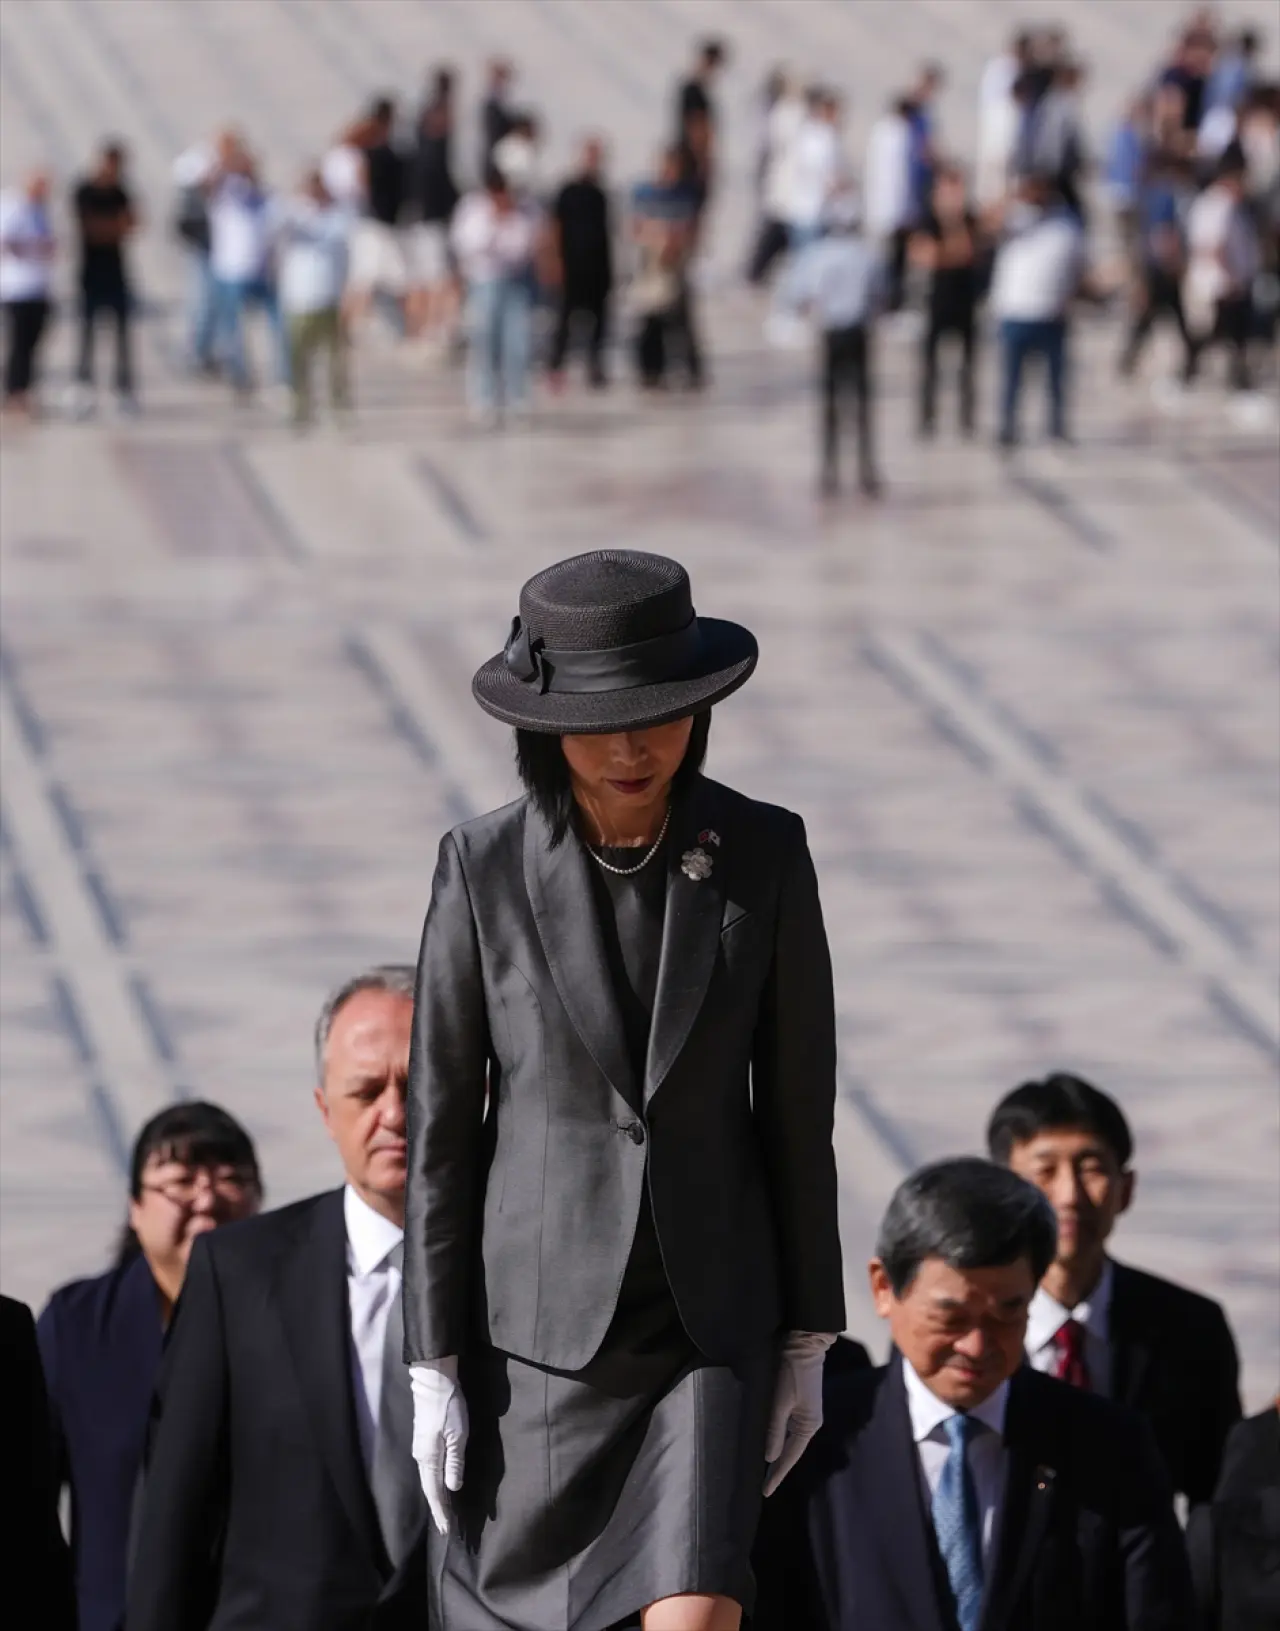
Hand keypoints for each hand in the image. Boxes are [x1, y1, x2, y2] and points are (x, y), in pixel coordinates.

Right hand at [409, 1358, 468, 1535]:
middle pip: (428, 1489)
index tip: (447, 1530)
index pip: (435, 1492)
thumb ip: (455, 1462)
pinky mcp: (423, 1440)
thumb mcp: (458, 1435)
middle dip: (437, 1508)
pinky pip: (428, 1470)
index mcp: (429, 1459)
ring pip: (427, 1480)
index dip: (441, 1511)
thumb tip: (453, 1488)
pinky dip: (433, 1483)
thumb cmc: (449, 1407)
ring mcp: (420, 1448)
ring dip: (435, 1497)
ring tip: (443, 1511)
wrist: (433, 1381)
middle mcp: (421, 1457)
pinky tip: (439, 1485)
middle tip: (445, 1528)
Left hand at [763, 1332, 834, 1495]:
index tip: (765, 1492)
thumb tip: (770, 1457)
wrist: (804, 1344)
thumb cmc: (792, 1371)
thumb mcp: (780, 1401)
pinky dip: (779, 1438)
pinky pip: (788, 1428)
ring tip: (763, 1469)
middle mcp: (809, 1422)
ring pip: (789, 1440)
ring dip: (777, 1453)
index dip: (777, 1475)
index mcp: (808, 1425)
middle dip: (777, 1468)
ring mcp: (806, 1413)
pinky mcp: (800, 1403)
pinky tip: (769, 1441)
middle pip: (791, 1451)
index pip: (789, 1458)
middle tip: (762, 1485)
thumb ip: (775, 1430)